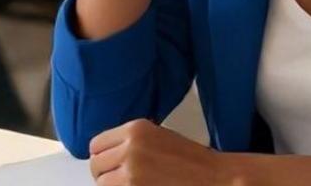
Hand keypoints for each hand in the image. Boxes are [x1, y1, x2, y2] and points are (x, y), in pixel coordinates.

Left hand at [89, 120, 220, 185]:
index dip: (103, 157)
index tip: (109, 164)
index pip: (96, 144)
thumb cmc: (193, 161)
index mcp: (135, 129)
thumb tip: (109, 156)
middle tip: (120, 179)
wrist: (214, 177)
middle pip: (96, 165)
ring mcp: (131, 172)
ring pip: (101, 183)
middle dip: (105, 174)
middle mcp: (130, 148)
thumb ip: (130, 142)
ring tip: (133, 185)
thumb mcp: (157, 137)